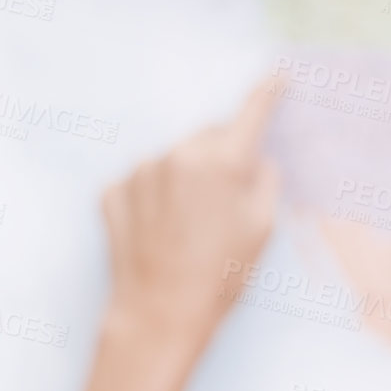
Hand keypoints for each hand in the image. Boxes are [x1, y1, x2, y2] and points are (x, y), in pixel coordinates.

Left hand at [100, 82, 279, 359]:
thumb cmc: (221, 276)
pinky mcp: (113, 191)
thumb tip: (257, 162)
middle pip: (208, 136)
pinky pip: (145, 180)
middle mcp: (176, 155)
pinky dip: (158, 195)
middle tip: (231, 198)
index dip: (266, 93)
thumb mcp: (262, 230)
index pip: (249, 115)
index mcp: (221, 163)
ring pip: (176, 157)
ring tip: (193, 226)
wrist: (158, 314)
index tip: (278, 76)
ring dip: (188, 176)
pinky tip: (165, 230)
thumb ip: (264, 184)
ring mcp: (139, 172)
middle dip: (223, 154)